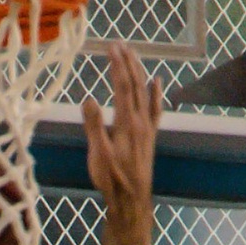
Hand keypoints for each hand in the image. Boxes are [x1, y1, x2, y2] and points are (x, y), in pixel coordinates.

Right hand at [82, 39, 163, 215]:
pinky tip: (157, 81)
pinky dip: (156, 92)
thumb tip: (88, 99)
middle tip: (119, 44)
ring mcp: (148, 128)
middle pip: (135, 85)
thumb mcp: (97, 154)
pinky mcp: (150, 136)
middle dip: (127, 62)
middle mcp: (141, 121)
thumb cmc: (112, 179)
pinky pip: (156, 108)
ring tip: (134, 54)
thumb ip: (94, 126)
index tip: (111, 47)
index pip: (122, 86)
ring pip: (145, 93)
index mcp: (127, 123)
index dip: (117, 65)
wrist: (132, 200)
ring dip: (139, 71)